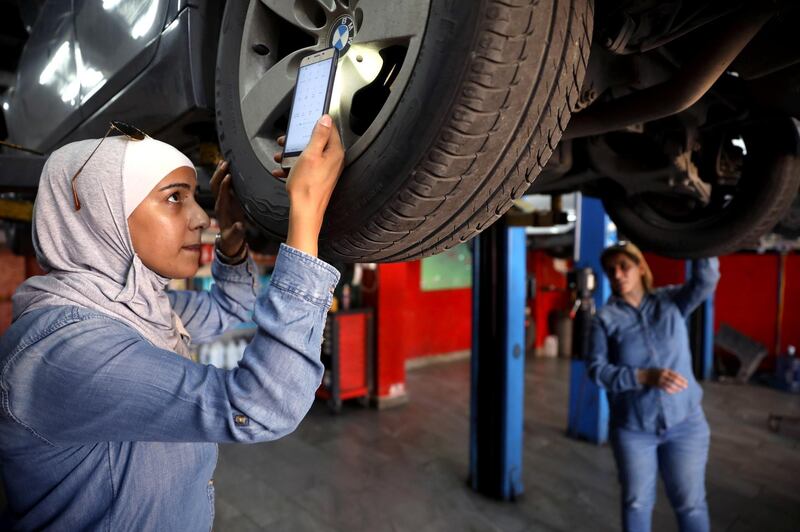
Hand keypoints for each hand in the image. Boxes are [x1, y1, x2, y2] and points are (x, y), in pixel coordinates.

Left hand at [211, 159, 246, 256]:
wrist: (230, 240)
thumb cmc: (232, 238)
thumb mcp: (235, 237)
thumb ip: (236, 231)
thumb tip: (239, 226)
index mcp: (222, 211)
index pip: (222, 195)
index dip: (224, 186)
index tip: (228, 176)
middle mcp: (220, 203)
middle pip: (215, 186)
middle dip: (219, 174)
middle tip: (225, 163)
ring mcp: (223, 200)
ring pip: (217, 183)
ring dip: (220, 172)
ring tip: (224, 161)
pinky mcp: (227, 199)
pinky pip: (223, 185)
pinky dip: (224, 175)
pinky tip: (228, 168)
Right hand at [272, 115, 343, 256]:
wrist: (305, 212)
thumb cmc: (306, 186)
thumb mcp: (309, 155)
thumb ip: (319, 135)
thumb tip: (326, 119)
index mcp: (335, 152)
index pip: (329, 129)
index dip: (315, 123)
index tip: (304, 122)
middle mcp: (334, 161)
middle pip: (316, 142)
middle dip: (298, 141)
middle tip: (285, 142)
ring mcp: (327, 171)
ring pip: (309, 155)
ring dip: (293, 154)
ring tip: (280, 157)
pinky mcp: (319, 179)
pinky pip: (306, 168)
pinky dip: (293, 167)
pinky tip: (281, 171)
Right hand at [637, 368, 688, 393]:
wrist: (644, 375)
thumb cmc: (655, 372)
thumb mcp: (662, 370)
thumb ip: (669, 373)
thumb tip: (678, 378)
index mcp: (665, 370)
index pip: (676, 375)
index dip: (682, 379)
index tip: (686, 382)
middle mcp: (663, 375)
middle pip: (674, 380)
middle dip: (681, 384)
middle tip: (685, 387)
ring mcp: (660, 380)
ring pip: (670, 385)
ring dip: (676, 388)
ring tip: (680, 390)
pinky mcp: (657, 385)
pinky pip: (665, 388)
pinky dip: (670, 390)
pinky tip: (674, 392)